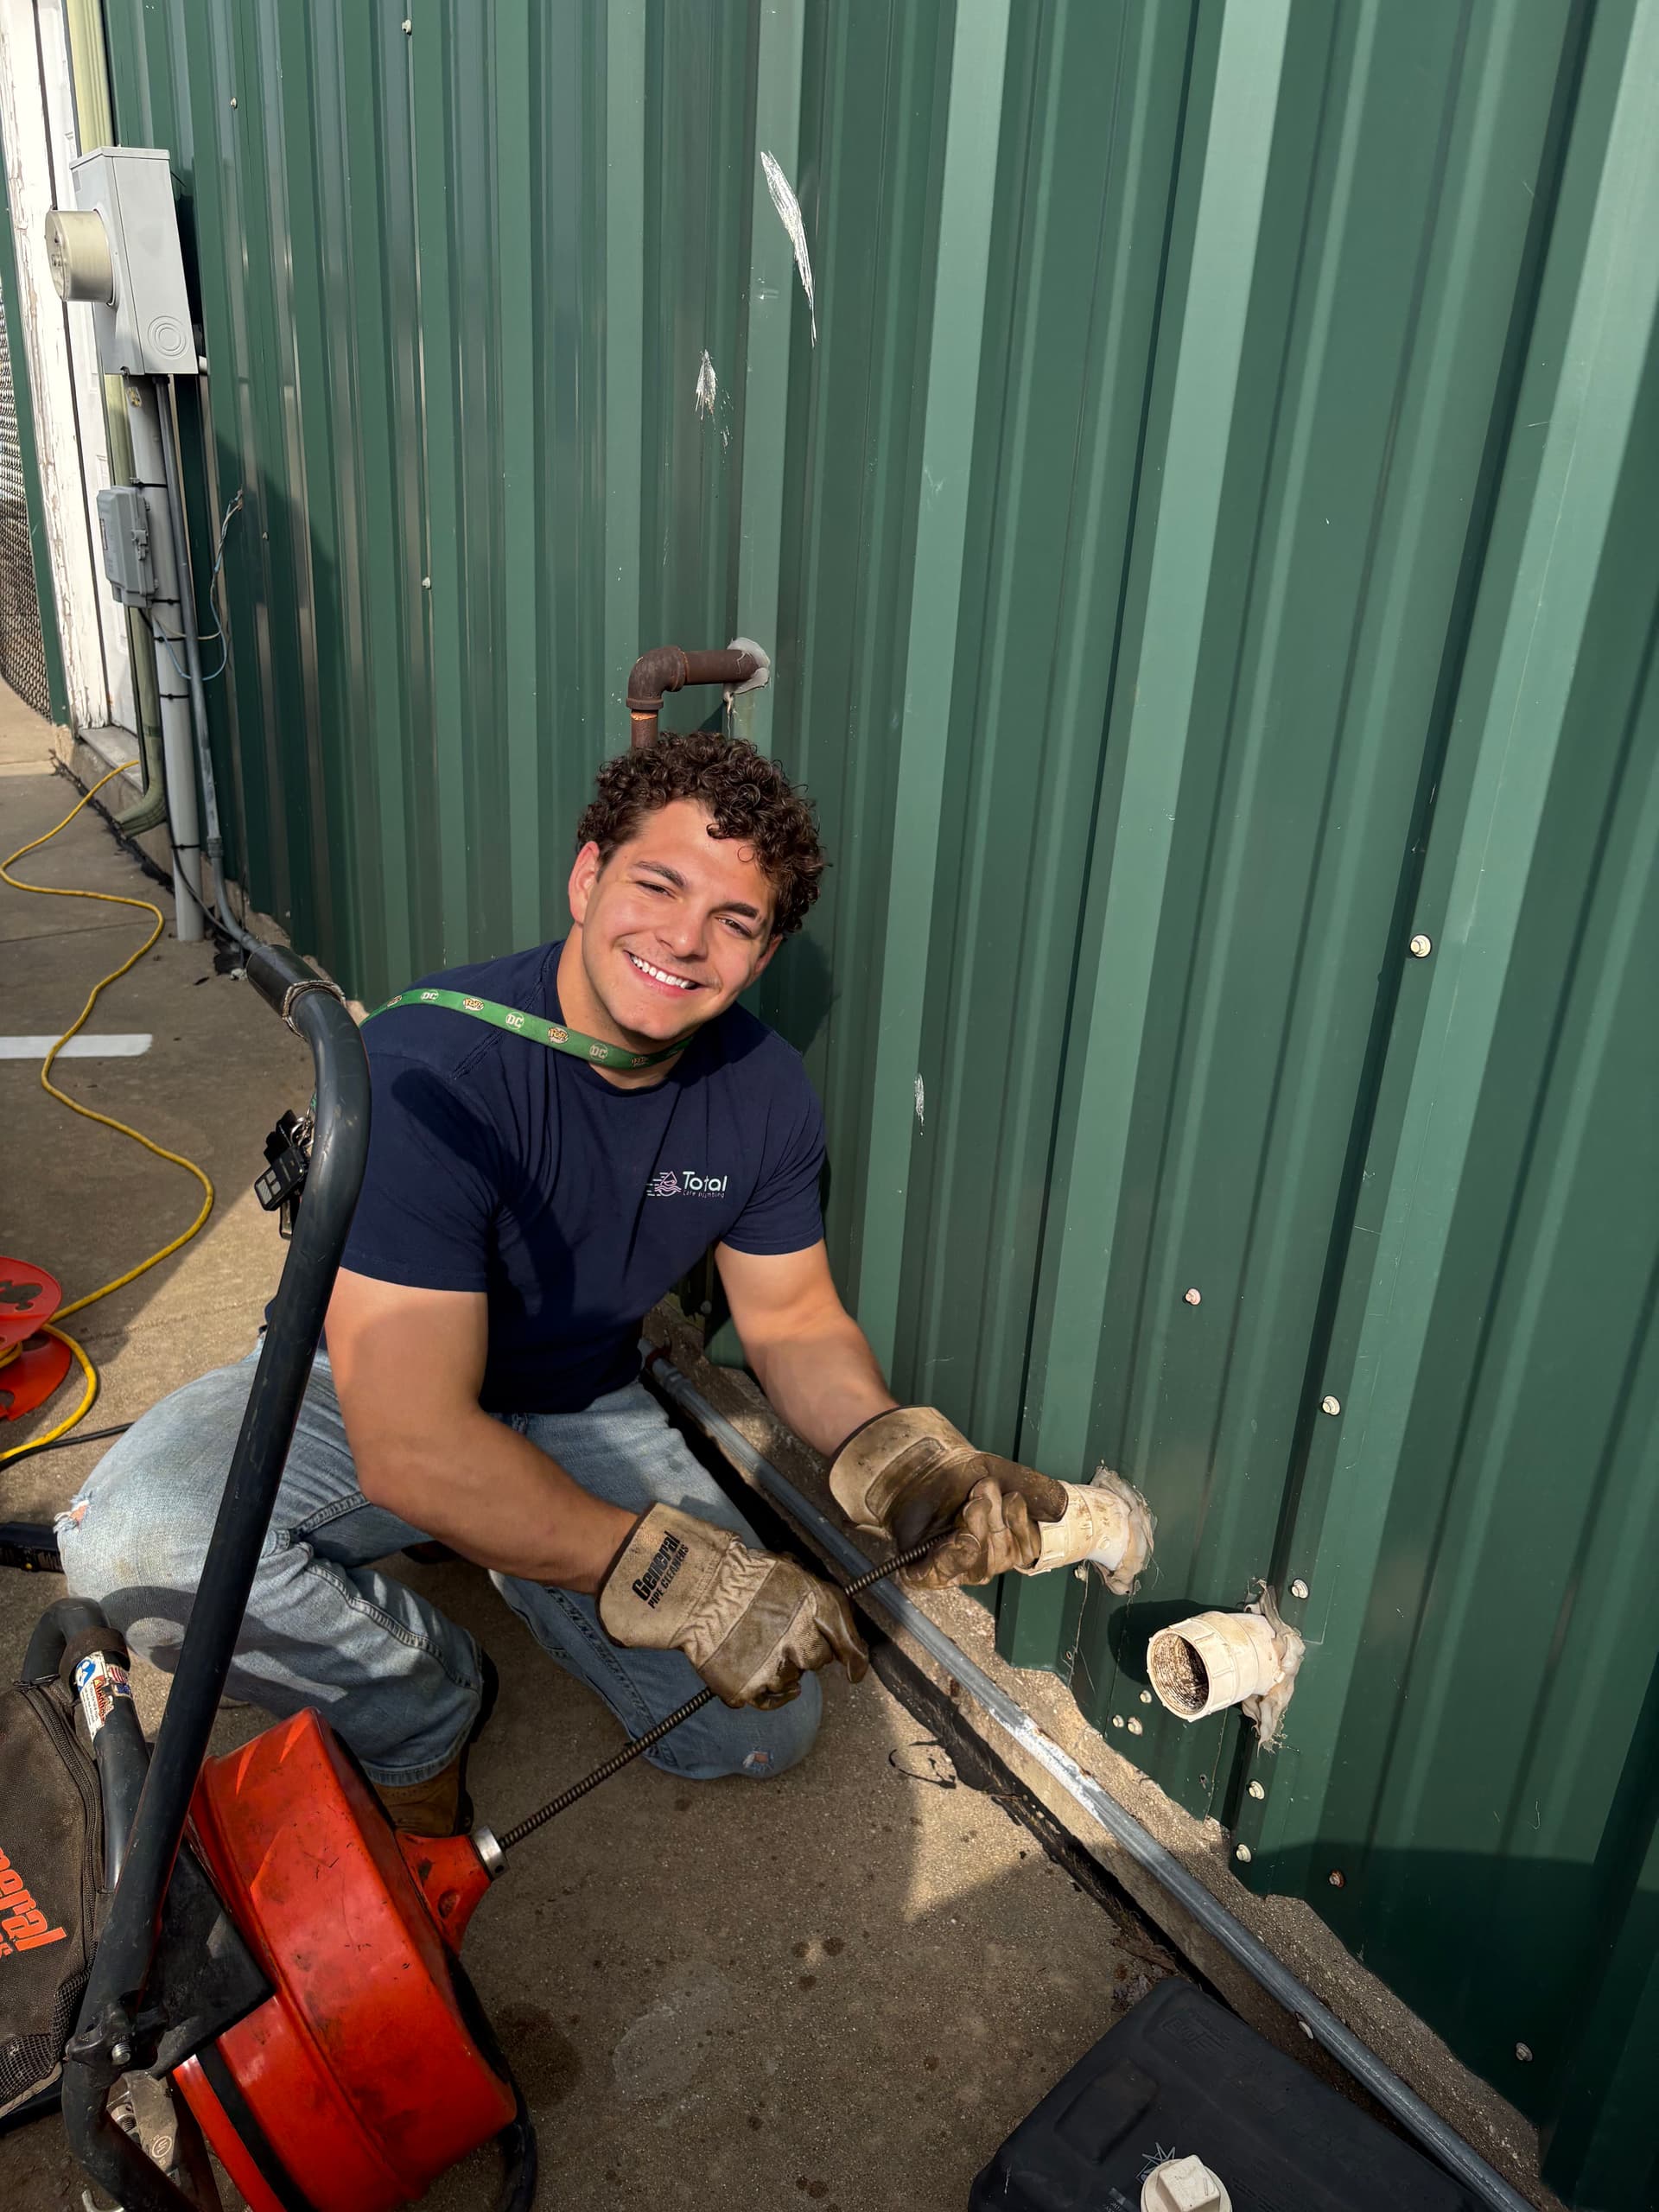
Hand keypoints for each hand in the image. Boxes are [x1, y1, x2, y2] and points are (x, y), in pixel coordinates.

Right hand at [597, 1504, 868, 1708]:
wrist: (696, 1591)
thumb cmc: (742, 1575)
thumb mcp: (791, 1573)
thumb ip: (819, 1603)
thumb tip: (842, 1633)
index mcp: (815, 1607)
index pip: (849, 1642)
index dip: (854, 1658)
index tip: (855, 1670)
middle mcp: (801, 1641)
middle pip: (818, 1662)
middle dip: (804, 1651)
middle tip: (779, 1635)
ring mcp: (774, 1668)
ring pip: (791, 1681)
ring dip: (779, 1668)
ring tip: (754, 1644)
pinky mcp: (749, 1689)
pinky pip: (767, 1699)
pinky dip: (761, 1688)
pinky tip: (748, 1668)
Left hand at [828, 1408, 1152, 1592]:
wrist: (916, 1465)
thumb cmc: (960, 1473)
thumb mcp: (1003, 1473)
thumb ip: (1035, 1487)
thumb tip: (1062, 1508)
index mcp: (1006, 1542)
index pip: (1026, 1550)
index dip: (1022, 1526)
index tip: (1014, 1497)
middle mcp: (983, 1560)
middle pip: (1002, 1557)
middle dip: (996, 1521)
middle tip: (983, 1489)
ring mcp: (953, 1568)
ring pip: (976, 1565)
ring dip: (977, 1530)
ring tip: (970, 1501)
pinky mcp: (923, 1570)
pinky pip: (941, 1575)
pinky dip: (949, 1556)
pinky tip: (954, 1536)